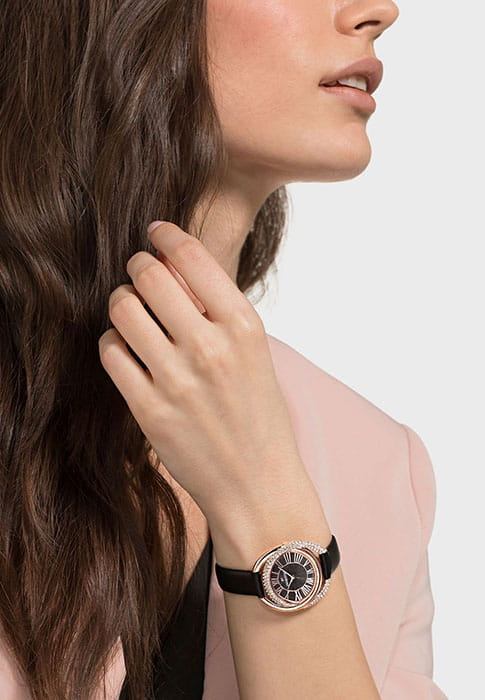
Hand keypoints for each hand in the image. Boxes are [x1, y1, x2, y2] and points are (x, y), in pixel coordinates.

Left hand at [98, 221, 307, 519]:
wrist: (258, 485)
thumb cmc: (259, 417)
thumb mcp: (254, 354)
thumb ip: (218, 312)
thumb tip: (172, 268)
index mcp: (245, 326)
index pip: (192, 256)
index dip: (165, 235)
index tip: (155, 232)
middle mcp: (211, 347)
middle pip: (148, 275)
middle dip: (137, 265)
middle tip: (138, 272)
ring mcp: (177, 380)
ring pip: (122, 309)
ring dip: (121, 302)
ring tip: (131, 313)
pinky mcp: (149, 410)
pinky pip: (111, 351)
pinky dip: (114, 342)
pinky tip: (128, 349)